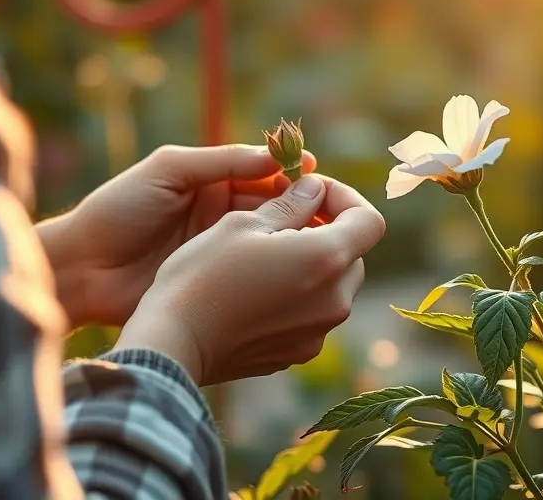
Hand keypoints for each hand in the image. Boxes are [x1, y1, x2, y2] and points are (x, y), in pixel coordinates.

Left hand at [38, 144, 316, 327]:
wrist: (81, 269)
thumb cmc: (117, 210)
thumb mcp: (168, 170)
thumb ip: (220, 160)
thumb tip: (276, 156)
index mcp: (210, 182)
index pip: (265, 175)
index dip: (293, 177)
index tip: (321, 180)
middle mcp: (220, 215)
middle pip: (275, 209)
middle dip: (302, 210)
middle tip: (331, 217)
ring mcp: (219, 252)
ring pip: (269, 243)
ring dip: (294, 242)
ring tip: (320, 246)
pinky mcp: (215, 283)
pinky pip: (253, 275)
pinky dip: (275, 273)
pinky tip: (296, 275)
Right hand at [112, 174, 385, 385]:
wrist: (173, 342)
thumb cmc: (204, 273)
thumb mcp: (244, 223)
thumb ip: (291, 204)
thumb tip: (316, 189)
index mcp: (326, 259)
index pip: (369, 221)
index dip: (346, 199)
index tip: (313, 193)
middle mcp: (334, 301)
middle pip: (353, 255)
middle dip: (328, 232)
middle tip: (286, 219)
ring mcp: (318, 333)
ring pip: (334, 286)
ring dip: (313, 265)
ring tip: (268, 255)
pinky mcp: (297, 353)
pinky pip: (312, 315)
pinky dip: (298, 296)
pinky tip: (258, 290)